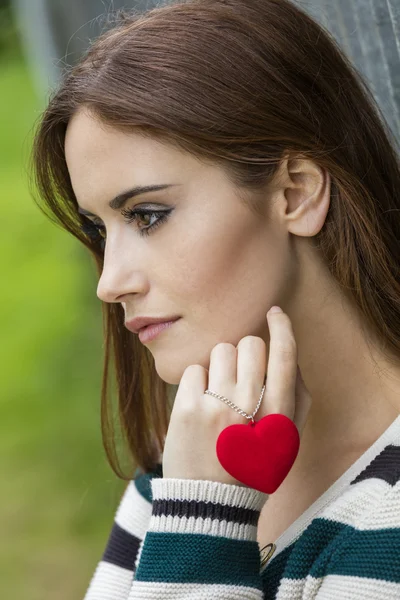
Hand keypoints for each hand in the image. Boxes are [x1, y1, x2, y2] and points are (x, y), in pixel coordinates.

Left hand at [162, 307, 311, 488]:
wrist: (209, 504)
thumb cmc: (251, 468)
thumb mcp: (286, 442)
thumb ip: (296, 399)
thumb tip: (288, 355)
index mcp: (279, 415)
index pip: (285, 356)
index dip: (282, 327)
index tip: (274, 313)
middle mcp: (249, 406)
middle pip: (249, 344)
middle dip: (245, 352)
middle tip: (239, 376)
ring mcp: (216, 406)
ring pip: (219, 351)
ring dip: (220, 366)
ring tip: (218, 394)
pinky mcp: (186, 409)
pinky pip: (193, 370)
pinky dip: (196, 383)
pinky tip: (199, 406)